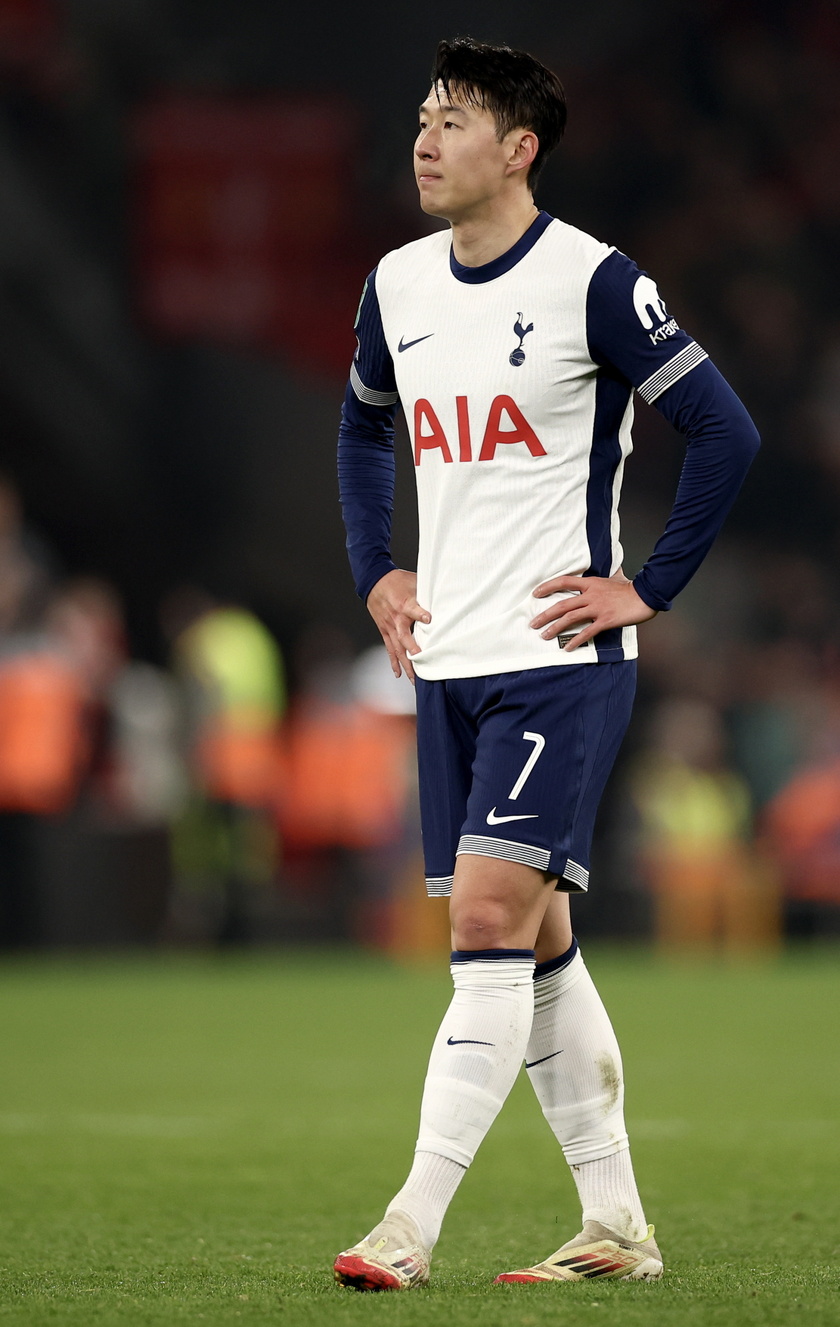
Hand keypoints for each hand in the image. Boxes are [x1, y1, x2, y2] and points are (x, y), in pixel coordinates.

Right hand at [367, 569, 430, 681]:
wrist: (374, 581)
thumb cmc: (397, 581)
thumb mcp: (414, 581)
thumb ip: (427, 592)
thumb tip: (446, 596)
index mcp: (404, 604)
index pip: (412, 609)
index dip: (420, 614)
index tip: (429, 619)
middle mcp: (396, 618)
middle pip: (403, 636)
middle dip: (412, 649)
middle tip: (420, 660)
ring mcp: (389, 627)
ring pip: (397, 648)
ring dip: (405, 663)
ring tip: (412, 678)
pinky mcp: (385, 631)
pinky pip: (389, 648)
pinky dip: (393, 662)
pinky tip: (398, 674)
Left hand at [530, 568, 656, 651]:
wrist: (645, 595)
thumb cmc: (630, 588)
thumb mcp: (613, 577)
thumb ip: (603, 576)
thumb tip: (606, 569)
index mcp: (590, 583)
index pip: (563, 581)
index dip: (547, 587)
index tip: (535, 594)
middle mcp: (591, 595)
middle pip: (562, 604)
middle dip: (545, 615)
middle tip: (533, 623)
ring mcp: (597, 608)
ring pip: (570, 618)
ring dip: (555, 628)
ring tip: (544, 635)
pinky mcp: (605, 621)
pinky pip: (587, 632)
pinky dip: (575, 640)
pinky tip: (567, 647)